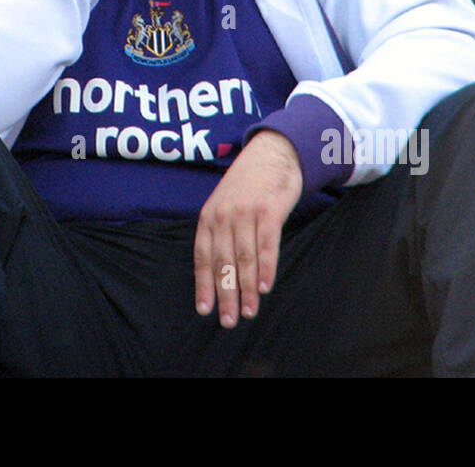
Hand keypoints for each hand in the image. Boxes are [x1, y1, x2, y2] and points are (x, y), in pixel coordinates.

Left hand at [194, 130, 302, 327]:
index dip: (203, 285)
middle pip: (223, 262)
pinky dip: (265, 268)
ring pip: (244, 258)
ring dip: (246, 289)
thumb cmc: (247, 186)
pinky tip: (264, 287)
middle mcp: (223, 216)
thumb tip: (219, 272)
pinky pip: (266, 245)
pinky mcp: (269, 211)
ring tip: (248, 312)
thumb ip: (220, 233)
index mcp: (208, 217)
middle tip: (228, 321)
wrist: (271, 154)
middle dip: (225, 295)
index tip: (205, 310)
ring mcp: (245, 213)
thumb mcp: (224, 204)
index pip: (202, 257)